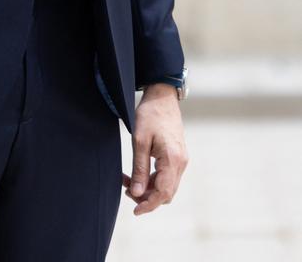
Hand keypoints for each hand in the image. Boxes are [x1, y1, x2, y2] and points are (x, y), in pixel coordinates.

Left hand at [122, 83, 188, 215]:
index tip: (135, 211)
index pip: (163, 193)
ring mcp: (181, 160)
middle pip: (166, 193)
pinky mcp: (178, 156)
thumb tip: (136, 194)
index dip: (148, 205)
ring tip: (128, 179)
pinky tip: (138, 173)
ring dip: (148, 188)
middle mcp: (181, 162)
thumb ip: (139, 168)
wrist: (162, 96)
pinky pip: (167, 176)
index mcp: (172, 159)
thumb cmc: (150, 115)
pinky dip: (153, 179)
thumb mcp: (139, 140)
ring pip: (167, 186)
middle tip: (126, 188)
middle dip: (146, 197)